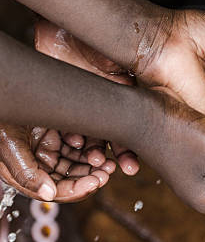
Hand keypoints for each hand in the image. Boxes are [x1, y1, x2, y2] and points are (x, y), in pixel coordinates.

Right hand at [0, 125, 115, 201]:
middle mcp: (41, 163)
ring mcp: (50, 148)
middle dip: (91, 177)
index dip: (78, 190)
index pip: (57, 190)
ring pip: (78, 162)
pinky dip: (90, 147)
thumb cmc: (2, 123)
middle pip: (71, 178)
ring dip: (95, 165)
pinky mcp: (58, 133)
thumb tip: (49, 194)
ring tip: (109, 163)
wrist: (8, 95)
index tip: (96, 183)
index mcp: (29, 174)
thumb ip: (27, 173)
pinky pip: (78, 144)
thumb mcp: (11, 148)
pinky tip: (99, 146)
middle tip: (107, 172)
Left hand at [34, 20, 139, 174]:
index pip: (143, 127)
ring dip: (100, 153)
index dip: (142, 146)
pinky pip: (73, 129)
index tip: (144, 161)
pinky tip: (82, 144)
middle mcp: (115, 103)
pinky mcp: (70, 105)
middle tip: (128, 168)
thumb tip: (175, 114)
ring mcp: (92, 105)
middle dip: (124, 156)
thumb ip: (152, 89)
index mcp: (136, 94)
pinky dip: (78, 139)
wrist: (74, 27)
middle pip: (121, 137)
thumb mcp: (137, 66)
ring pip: (98, 137)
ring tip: (102, 160)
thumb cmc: (112, 37)